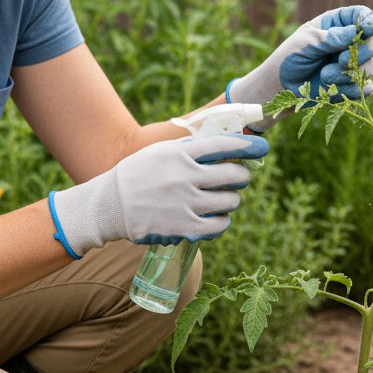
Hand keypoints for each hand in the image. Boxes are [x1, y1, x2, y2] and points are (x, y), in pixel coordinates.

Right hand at [48, 133, 268, 257]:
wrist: (109, 206)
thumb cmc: (139, 174)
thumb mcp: (163, 152)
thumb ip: (193, 148)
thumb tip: (229, 144)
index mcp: (181, 154)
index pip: (224, 145)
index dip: (249, 146)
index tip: (262, 147)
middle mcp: (185, 177)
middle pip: (234, 175)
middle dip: (241, 176)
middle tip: (238, 178)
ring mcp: (185, 203)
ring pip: (231, 201)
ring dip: (232, 199)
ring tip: (223, 198)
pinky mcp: (184, 227)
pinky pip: (220, 225)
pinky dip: (222, 221)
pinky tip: (216, 217)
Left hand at [227, 5, 372, 128]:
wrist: (280, 87)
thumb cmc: (290, 58)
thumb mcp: (305, 43)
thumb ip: (330, 38)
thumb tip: (356, 33)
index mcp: (337, 24)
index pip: (361, 15)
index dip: (368, 21)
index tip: (367, 29)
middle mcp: (349, 43)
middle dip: (362, 52)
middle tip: (342, 60)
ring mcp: (352, 64)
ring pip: (370, 67)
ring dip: (347, 74)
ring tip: (324, 76)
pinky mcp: (352, 85)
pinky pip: (365, 88)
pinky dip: (351, 89)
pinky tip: (333, 89)